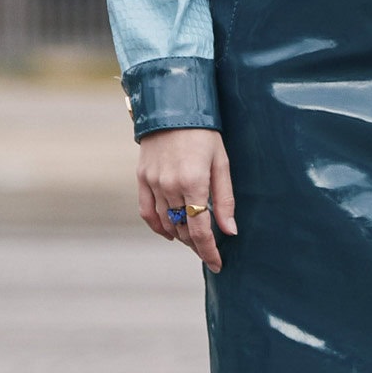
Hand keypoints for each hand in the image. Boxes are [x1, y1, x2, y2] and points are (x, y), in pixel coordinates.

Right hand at [137, 126, 236, 271]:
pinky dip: (158, 226)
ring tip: (193, 239)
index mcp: (194, 183)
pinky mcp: (142, 178)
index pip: (200, 230)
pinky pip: (147, 212)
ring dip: (180, 236)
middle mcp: (170, 186)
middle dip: (197, 244)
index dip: (209, 251)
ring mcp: (153, 183)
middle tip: (209, 249)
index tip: (217, 265)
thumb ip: (225, 200)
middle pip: (183, 230)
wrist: (172, 107)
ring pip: (166, 224)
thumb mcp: (221, 163)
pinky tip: (169, 232)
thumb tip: (229, 231)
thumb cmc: (204, 134)